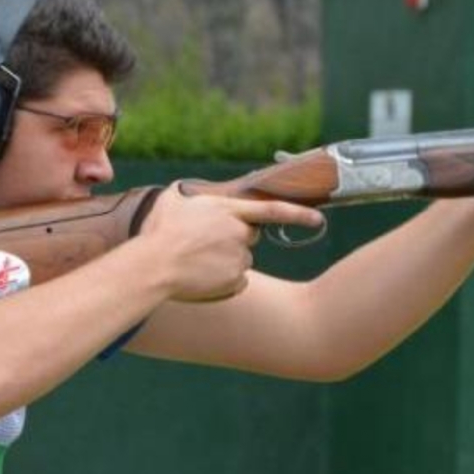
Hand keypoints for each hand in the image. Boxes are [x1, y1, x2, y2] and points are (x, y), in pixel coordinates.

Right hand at [141, 186, 324, 301]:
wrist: (154, 266)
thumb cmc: (158, 232)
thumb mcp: (170, 201)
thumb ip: (185, 194)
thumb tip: (185, 191)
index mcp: (228, 211)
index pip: (273, 210)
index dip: (299, 214)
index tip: (319, 220)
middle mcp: (239, 234)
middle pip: (249, 237)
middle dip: (233, 240)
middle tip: (203, 245)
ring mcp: (239, 259)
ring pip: (239, 260)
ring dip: (223, 261)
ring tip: (194, 263)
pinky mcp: (234, 281)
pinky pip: (235, 282)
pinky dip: (221, 281)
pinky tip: (200, 278)